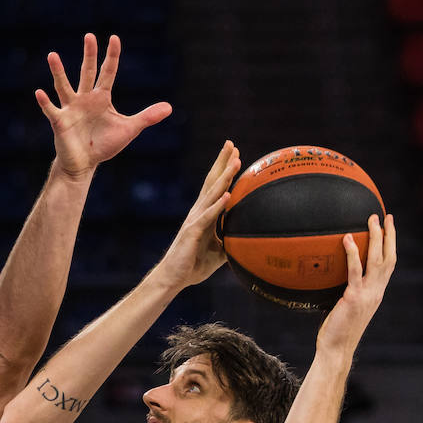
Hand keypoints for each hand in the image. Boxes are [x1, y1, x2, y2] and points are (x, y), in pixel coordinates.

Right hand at [36, 34, 171, 178]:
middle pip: (87, 72)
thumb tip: (169, 108)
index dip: (111, 56)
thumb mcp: (128, 129)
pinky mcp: (60, 122)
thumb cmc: (104, 145)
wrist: (84, 164)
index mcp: (101, 98)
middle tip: (89, 35)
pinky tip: (39, 93)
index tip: (114, 38)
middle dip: (89, 55)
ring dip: (58, 72)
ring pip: (64, 86)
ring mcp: (71, 109)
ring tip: (53, 55)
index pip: (108, 72)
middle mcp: (85, 99)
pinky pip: (51, 110)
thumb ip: (147, 117)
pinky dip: (45, 102)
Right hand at [151, 140, 240, 289]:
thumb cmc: (193, 265)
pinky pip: (208, 217)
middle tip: (231, 143)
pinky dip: (218, 205)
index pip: (215, 187)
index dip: (225, 170)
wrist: (173, 278)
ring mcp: (195, 220)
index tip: (235, 153)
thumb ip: (231, 241)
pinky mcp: (193, 232)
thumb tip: (249, 240)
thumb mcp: (219, 252)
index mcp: (204, 214)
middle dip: (222, 162)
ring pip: (212, 194)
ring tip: (235, 161)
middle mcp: (198, 212)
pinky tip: (228, 195)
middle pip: (212, 181)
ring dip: (224, 177)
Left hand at [316, 213, 396, 358]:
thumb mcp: (346, 308)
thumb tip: (332, 276)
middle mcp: (376, 292)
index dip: (391, 245)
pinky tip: (347, 238)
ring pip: (377, 260)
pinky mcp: (354, 298)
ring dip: (376, 237)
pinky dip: (352, 253)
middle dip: (389, 235)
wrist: (336, 350)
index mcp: (376, 294)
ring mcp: (367, 295)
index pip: (389, 265)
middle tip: (385, 215)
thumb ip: (347, 292)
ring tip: (372, 219)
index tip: (390, 227)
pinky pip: (355, 271)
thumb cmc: (336, 331)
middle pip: (389, 258)